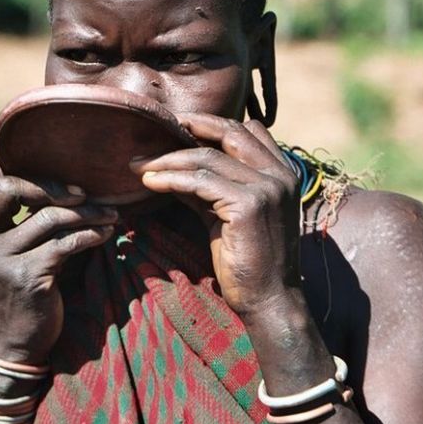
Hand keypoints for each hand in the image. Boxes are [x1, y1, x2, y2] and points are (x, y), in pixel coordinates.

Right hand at [0, 161, 117, 363]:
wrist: (10, 344)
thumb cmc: (14, 286)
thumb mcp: (0, 250)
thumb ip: (10, 216)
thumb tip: (50, 175)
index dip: (19, 168)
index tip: (53, 181)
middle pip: (11, 186)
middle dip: (52, 185)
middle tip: (82, 194)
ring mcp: (1, 259)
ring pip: (49, 216)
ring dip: (88, 212)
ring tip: (110, 214)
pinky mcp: (27, 277)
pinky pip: (67, 243)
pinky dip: (92, 233)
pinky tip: (106, 233)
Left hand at [130, 114, 300, 315]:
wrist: (269, 300)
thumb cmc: (249, 259)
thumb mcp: (230, 213)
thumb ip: (211, 186)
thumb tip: (174, 168)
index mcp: (282, 172)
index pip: (247, 130)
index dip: (212, 123)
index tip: (180, 125)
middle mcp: (279, 174)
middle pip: (229, 133)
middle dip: (191, 126)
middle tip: (157, 128)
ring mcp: (267, 187)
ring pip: (208, 157)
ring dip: (168, 159)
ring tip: (140, 164)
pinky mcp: (249, 204)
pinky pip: (200, 181)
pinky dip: (171, 179)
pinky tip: (150, 182)